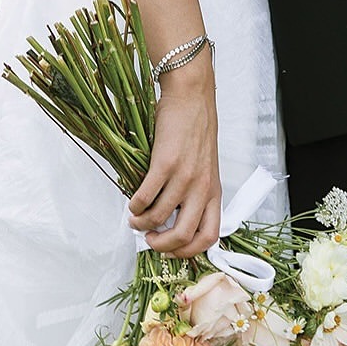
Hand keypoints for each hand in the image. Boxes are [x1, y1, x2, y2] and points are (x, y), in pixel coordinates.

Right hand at [129, 57, 220, 257]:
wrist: (192, 95)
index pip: (210, 236)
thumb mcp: (206, 164)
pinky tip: (132, 202)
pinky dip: (135, 205)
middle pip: (184, 236)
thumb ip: (196, 189)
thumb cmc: (197, 126)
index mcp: (214, 190)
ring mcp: (184, 176)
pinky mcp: (166, 163)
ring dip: (142, 224)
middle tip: (149, 239)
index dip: (189, 251)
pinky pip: (147, 196)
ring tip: (134, 219)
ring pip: (160, 218)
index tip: (172, 249)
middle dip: (162, 246)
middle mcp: (202, 187)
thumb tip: (173, 214)